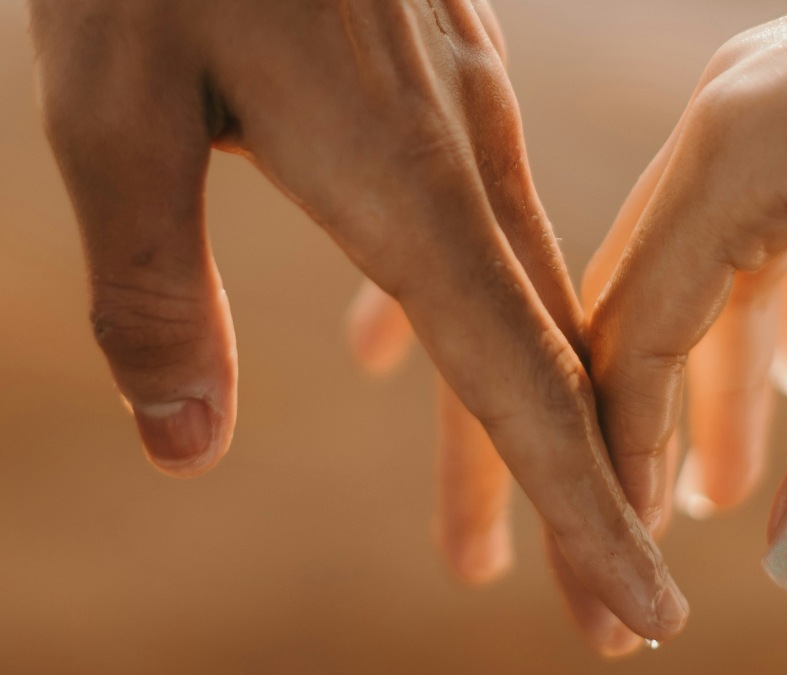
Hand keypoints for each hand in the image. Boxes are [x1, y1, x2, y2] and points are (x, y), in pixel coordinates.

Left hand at [31, 0, 685, 641]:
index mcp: (401, 178)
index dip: (582, 508)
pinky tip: (394, 354)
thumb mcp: (108, 106)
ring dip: (504, 431)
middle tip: (604, 624)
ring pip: (507, 305)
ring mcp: (460, 117)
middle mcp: (460, 158)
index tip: (638, 609)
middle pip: (533, 365)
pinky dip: (455, 322)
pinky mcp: (436, 86)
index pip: (515, 381)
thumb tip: (192, 448)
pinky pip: (468, 231)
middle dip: (573, 502)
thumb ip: (148, 283)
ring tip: (475, 544)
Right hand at [584, 0, 786, 611]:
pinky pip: (769, 227)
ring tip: (727, 483)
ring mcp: (771, 109)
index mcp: (734, 159)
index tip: (635, 544)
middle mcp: (727, 126)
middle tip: (664, 530)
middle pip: (653, 301)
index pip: (637, 332)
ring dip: (719, 375)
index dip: (625, 447)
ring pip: (713, 269)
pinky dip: (776, 308)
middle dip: (656, 422)